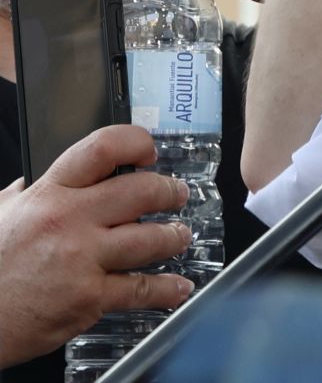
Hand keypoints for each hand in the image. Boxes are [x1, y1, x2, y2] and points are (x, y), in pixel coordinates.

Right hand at [0, 126, 193, 365]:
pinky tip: (177, 287)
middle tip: (177, 196)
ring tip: (179, 237)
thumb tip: (33, 182)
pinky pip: (140, 289)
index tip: (149, 151)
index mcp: (48, 195)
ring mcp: (82, 260)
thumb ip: (22, 197)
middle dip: (169, 191)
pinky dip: (166, 289)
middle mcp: (70, 221)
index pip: (103, 148)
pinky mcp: (88, 298)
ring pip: (151, 238)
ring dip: (174, 237)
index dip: (136, 143)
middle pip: (142, 191)